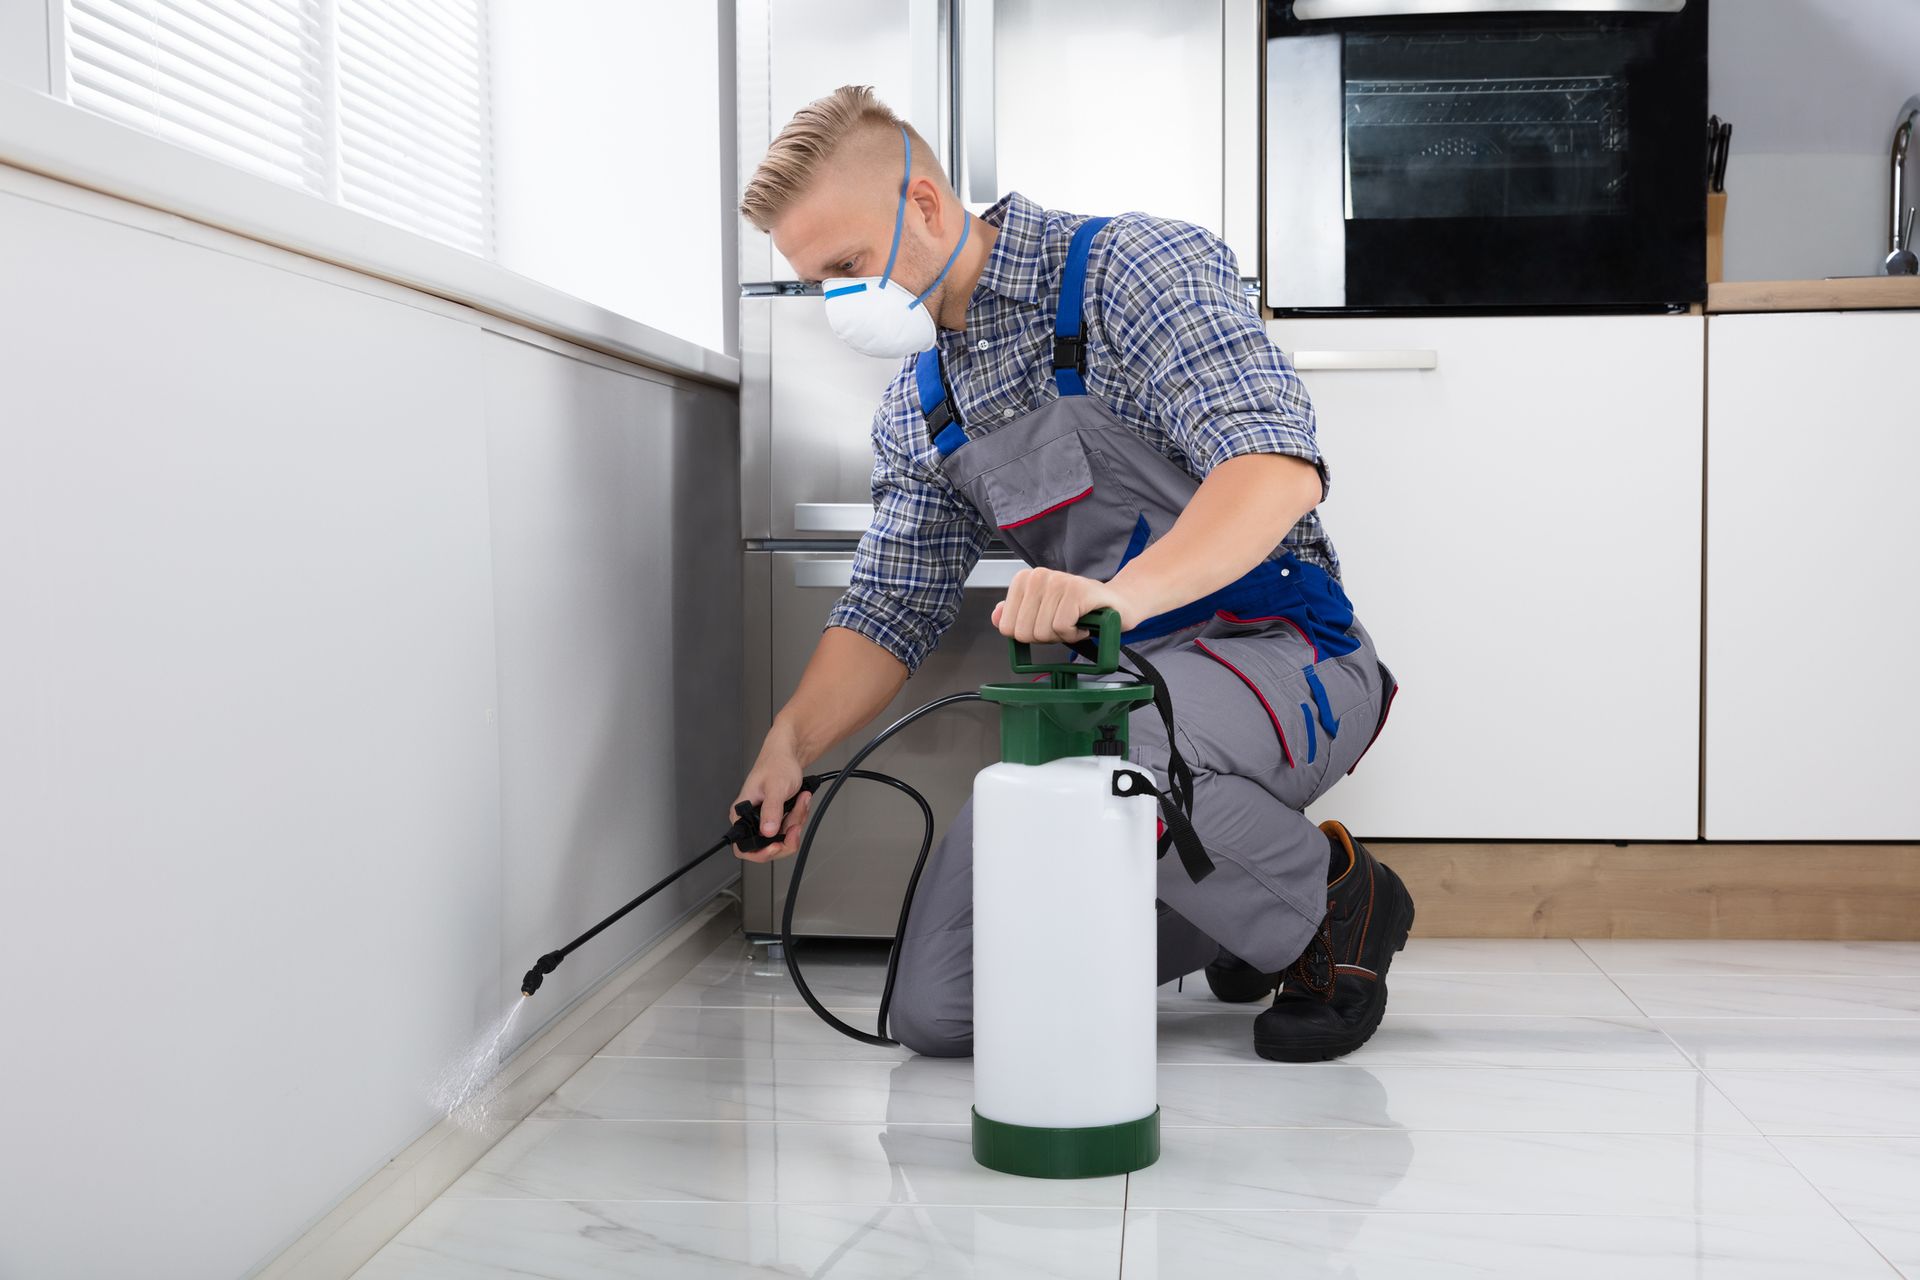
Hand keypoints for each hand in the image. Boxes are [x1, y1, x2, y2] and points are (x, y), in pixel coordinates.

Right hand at [730, 730, 811, 862]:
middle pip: (767, 847)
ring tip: (800, 800)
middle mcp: (750, 820)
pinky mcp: (777, 818)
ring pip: (782, 837)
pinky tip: (801, 801)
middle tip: (796, 820)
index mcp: (741, 813)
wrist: (789, 755)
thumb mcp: (776, 787)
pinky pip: (790, 829)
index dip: (760, 852)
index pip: (743, 847)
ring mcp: (765, 820)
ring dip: (796, 821)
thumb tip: (767, 831)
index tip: (776, 846)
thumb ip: (771, 810)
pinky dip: (799, 817)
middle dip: (787, 835)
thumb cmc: (777, 764)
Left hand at [991, 567, 1135, 642]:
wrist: (1116, 605)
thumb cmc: (1078, 610)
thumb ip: (1016, 614)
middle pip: (1023, 632)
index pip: (1007, 626)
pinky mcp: (1076, 591)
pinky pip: (1061, 627)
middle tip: (1062, 626)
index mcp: (1024, 580)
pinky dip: (1074, 635)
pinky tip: (1082, 625)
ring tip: (1074, 623)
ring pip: (1042, 631)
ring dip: (1062, 637)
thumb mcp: (1042, 613)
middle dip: (1044, 638)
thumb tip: (997, 616)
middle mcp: (1038, 576)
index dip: (1028, 635)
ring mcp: (1057, 581)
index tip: (1045, 625)